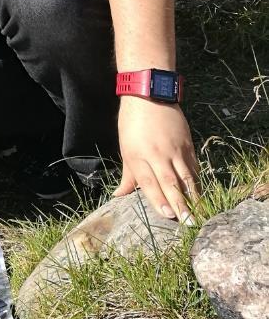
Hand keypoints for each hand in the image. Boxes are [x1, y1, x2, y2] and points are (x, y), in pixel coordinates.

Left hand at [114, 97, 200, 221]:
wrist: (149, 96)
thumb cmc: (132, 124)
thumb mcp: (125, 149)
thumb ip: (128, 176)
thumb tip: (118, 196)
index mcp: (138, 156)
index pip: (150, 182)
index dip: (159, 199)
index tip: (168, 215)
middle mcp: (158, 154)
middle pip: (170, 182)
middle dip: (180, 204)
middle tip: (189, 222)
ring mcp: (175, 148)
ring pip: (186, 176)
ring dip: (193, 196)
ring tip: (199, 213)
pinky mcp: (187, 143)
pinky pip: (193, 165)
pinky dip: (197, 180)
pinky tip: (200, 193)